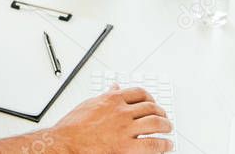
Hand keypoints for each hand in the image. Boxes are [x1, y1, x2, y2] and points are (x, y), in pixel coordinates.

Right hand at [50, 85, 172, 152]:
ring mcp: (125, 128)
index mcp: (112, 99)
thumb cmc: (73, 126)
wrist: (66, 142)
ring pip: (155, 123)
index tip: (152, 102)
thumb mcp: (89, 103)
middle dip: (160, 112)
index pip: (138, 93)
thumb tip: (114, 87)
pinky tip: (167, 145)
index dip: (149, 97)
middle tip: (164, 117)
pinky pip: (152, 144)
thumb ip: (105, 95)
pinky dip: (163, 144)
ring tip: (168, 129)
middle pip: (150, 107)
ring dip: (166, 126)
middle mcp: (121, 111)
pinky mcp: (127, 147)